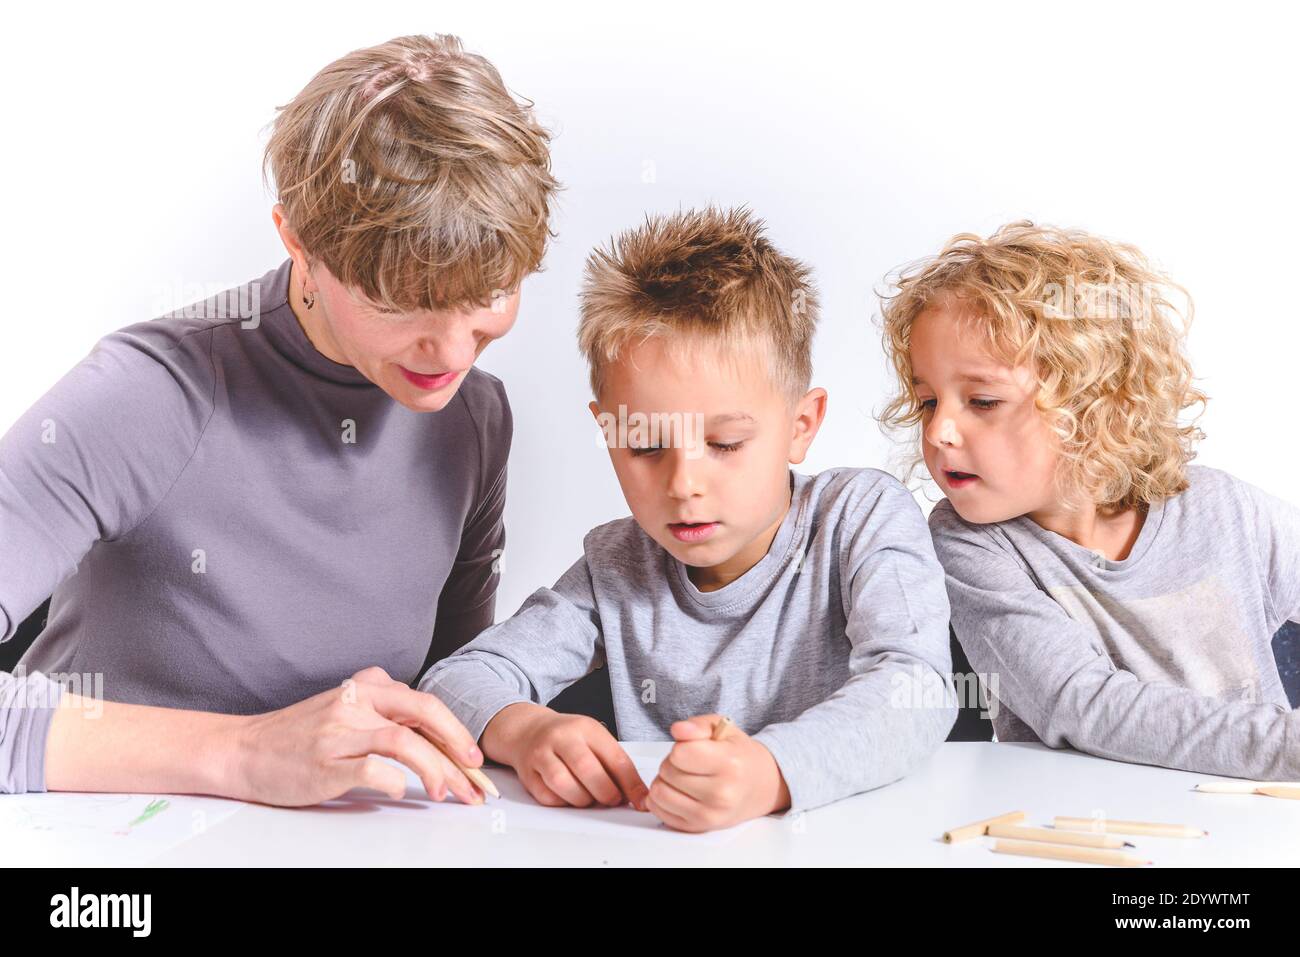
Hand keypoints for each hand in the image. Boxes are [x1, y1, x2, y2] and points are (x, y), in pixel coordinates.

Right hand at [230, 666, 485, 806]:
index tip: (474, 760)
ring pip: (403, 740)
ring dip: (433, 767)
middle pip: (423, 712)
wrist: (243, 750)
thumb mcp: (345, 707)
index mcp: (365, 687)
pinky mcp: (325, 761)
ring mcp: (340, 731)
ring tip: (446, 792)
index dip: (456, 731)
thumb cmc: (297, 736)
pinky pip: (371, 769)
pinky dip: (394, 782)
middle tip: (475, 773)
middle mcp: (355, 703)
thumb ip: (383, 709)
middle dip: (457, 744)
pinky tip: (400, 792)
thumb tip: (434, 733)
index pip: (425, 704)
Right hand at [482, 702, 647, 809]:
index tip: (641, 801)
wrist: (529, 730)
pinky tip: (569, 796)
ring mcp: (541, 754)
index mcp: (586, 728)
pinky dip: (563, 802)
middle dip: (605, 793)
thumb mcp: (594, 739)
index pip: (615, 758)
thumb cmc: (568, 738)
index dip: (631, 785)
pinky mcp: (527, 773)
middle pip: (587, 770)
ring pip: (563, 784)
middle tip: (611, 800)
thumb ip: (615, 764)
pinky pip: (547, 796)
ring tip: (589, 798)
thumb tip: (638, 797)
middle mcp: (562, 737)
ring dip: (582, 800)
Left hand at [646, 714, 790, 831]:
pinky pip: (659, 810)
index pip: (680, 753)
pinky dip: (662, 798)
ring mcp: (708, 815)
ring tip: (684, 776)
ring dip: (665, 780)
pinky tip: (679, 791)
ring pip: (659, 792)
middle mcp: (721, 795)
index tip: (693, 748)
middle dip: (673, 763)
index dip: (681, 747)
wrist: (759, 786)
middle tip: (691, 763)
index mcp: (730, 765)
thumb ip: (698, 725)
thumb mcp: (723, 728)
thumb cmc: (738, 755)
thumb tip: (678, 730)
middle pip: (667, 772)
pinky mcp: (697, 828)